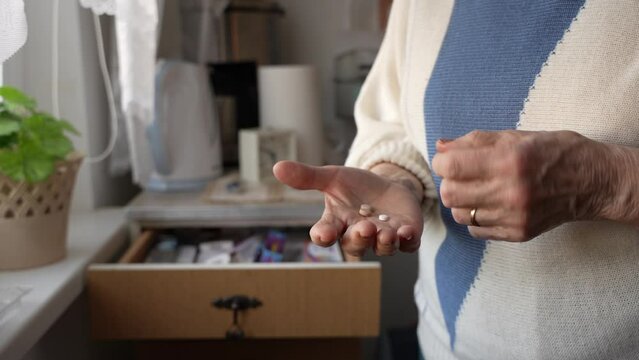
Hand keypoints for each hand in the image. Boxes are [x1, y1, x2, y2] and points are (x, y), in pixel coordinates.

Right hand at [273, 161, 423, 258]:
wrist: (388, 186)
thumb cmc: (355, 186)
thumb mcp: (332, 177)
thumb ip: (307, 177)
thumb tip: (277, 167)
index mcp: (337, 223)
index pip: (325, 234)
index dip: (323, 236)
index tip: (323, 234)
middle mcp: (358, 234)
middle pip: (355, 245)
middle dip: (359, 238)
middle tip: (364, 228)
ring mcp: (383, 237)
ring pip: (382, 248)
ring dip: (383, 242)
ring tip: (385, 232)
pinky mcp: (406, 235)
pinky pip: (407, 245)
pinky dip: (408, 241)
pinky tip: (407, 231)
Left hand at [432, 130, 612, 241]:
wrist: (594, 182)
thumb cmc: (554, 152)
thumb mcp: (516, 136)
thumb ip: (474, 141)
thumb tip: (440, 146)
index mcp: (509, 160)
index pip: (450, 166)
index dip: (441, 161)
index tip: (448, 159)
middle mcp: (511, 191)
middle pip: (449, 194)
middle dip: (449, 182)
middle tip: (461, 176)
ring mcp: (515, 216)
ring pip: (460, 215)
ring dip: (462, 202)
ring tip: (478, 190)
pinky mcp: (519, 233)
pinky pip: (476, 230)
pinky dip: (477, 218)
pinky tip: (491, 205)